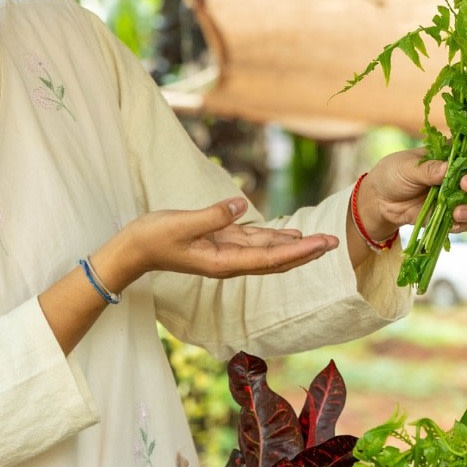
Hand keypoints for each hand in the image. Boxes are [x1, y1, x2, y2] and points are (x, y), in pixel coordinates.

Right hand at [99, 197, 337, 286]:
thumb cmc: (153, 238)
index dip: (297, 251)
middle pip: (275, 259)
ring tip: (320, 240)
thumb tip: (242, 204)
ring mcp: (226, 253)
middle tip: (334, 242)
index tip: (320, 244)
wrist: (133, 249)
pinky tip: (291, 236)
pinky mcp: (220, 242)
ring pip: (268, 251)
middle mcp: (229, 261)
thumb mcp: (181, 224)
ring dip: (295, 246)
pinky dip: (275, 239)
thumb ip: (212, 216)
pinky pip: (254, 242)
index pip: (268, 259)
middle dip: (305, 251)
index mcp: (222, 262)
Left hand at [358, 140, 466, 239]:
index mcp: (453, 153)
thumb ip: (428, 169)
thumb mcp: (406, 167)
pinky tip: (450, 223)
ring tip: (457, 213)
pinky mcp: (455, 216)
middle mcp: (463, 173)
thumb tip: (448, 169)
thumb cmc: (393, 175)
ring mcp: (461, 197)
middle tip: (464, 185)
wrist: (381, 202)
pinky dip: (464, 224)